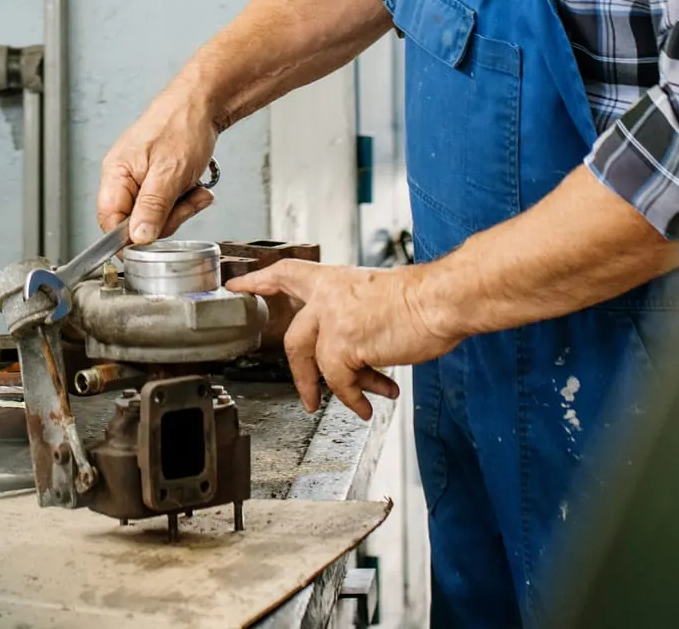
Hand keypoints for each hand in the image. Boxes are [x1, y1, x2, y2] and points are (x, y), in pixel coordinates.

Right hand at [95, 86, 218, 244]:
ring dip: (180, 209)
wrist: (202, 102)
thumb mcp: (169, 173)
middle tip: (186, 203)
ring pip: (154, 216)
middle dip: (166, 220)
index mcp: (116, 174)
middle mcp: (122, 177)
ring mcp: (139, 178)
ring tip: (194, 192)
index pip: (109, 221)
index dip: (129, 239)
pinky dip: (184, 201)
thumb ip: (152, 208)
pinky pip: (166, 204)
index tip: (153, 245)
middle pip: (134, 223)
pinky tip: (195, 188)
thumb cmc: (182, 126)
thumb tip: (137, 239)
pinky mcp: (155, 178)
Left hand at [226, 260, 463, 418]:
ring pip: (317, 365)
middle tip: (306, 396)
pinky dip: (355, 398)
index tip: (238, 286)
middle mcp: (328, 297)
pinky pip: (341, 382)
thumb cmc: (422, 299)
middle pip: (295, 339)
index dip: (260, 282)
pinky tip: (370, 404)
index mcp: (335, 280)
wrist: (441, 300)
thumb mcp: (377, 298)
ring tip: (356, 404)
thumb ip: (356, 317)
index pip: (288, 274)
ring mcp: (333, 320)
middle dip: (301, 374)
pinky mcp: (345, 345)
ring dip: (334, 391)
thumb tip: (358, 354)